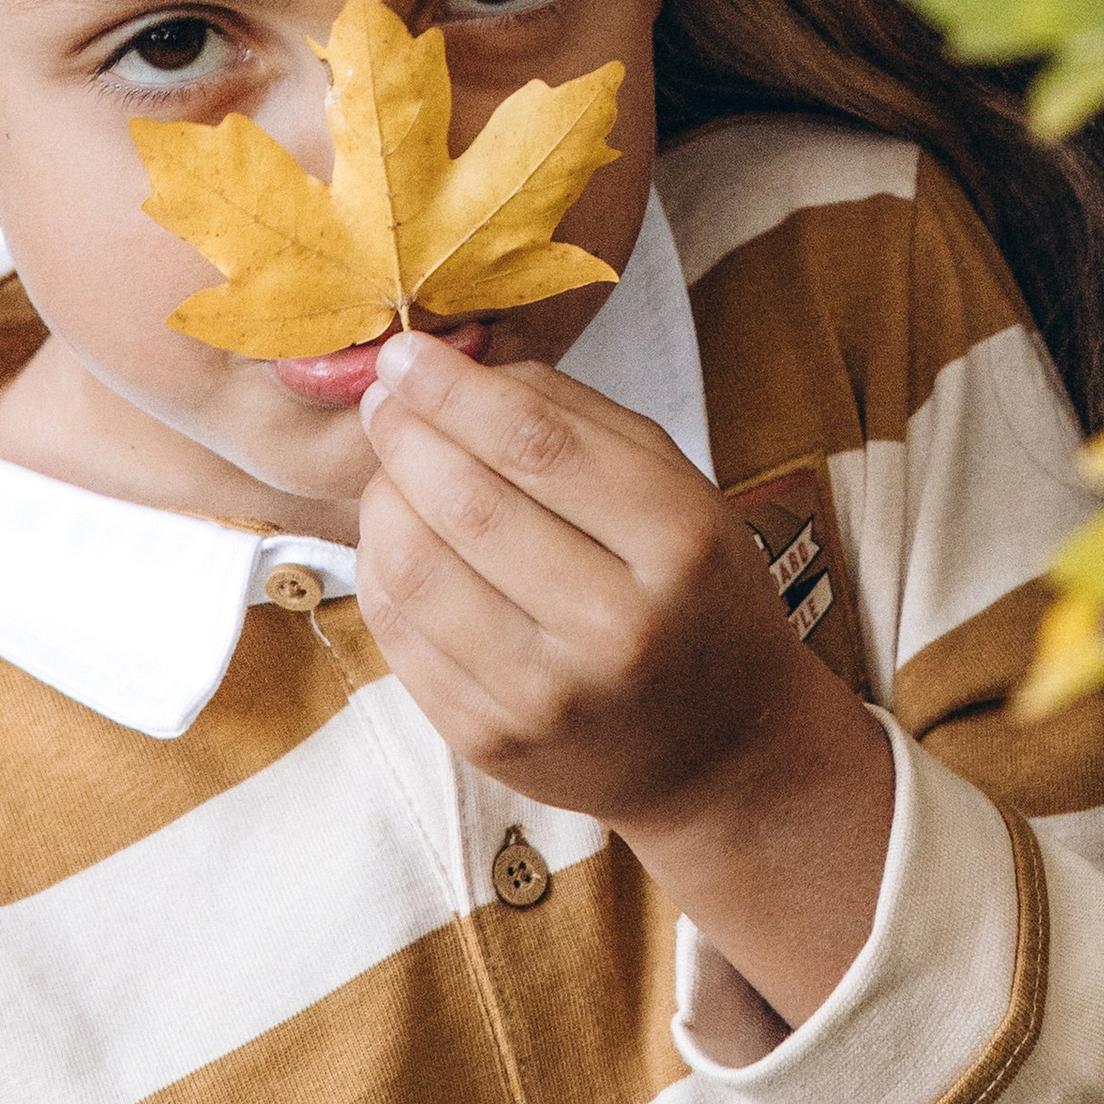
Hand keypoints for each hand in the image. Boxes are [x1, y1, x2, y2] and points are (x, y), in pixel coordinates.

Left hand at [359, 336, 893, 1029]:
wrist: (723, 752)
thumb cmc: (697, 597)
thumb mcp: (680, 492)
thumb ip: (579, 420)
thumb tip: (459, 371)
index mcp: (677, 544)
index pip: (539, 446)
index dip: (455, 390)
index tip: (403, 352)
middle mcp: (617, 626)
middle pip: (470, 505)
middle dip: (406, 434)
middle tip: (383, 399)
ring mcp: (548, 697)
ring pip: (418, 570)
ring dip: (382, 498)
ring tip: (389, 466)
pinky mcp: (491, 742)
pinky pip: (401, 637)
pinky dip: (381, 568)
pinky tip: (394, 536)